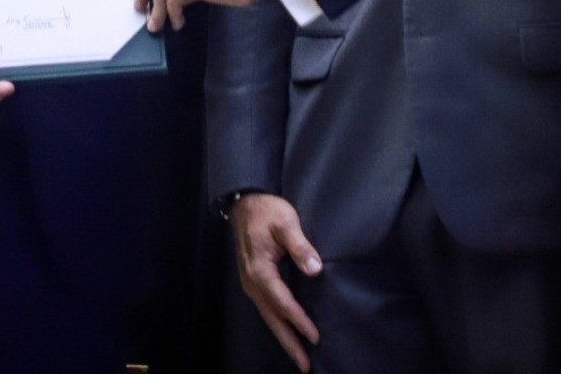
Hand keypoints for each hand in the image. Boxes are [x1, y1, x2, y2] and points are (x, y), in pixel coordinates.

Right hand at [231, 193, 321, 371]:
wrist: (245, 202)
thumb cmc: (268, 211)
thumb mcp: (286, 223)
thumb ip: (300, 246)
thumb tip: (315, 270)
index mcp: (260, 271)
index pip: (283, 303)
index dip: (299, 321)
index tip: (316, 337)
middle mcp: (252, 283)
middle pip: (272, 319)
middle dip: (289, 343)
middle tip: (305, 366)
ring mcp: (250, 283)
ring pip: (268, 316)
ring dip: (283, 336)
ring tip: (299, 356)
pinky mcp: (253, 281)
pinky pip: (266, 308)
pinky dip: (278, 323)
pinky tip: (287, 329)